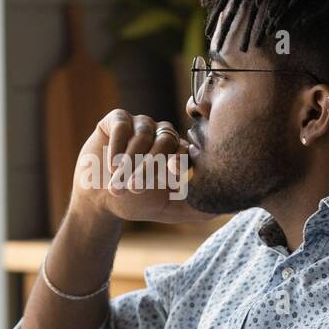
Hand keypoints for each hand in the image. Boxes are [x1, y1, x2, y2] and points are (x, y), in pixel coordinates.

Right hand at [70, 109, 213, 224]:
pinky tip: (111, 165)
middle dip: (149, 166)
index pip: (184, 150)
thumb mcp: (167, 209)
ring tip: (117, 184)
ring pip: (142, 135)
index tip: (172, 177)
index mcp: (177, 151)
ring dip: (130, 162)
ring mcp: (139, 124)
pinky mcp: (117, 119)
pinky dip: (117, 145)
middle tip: (135, 189)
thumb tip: (230, 210)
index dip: (178, 162)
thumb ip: (196, 208)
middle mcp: (161, 133)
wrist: (98, 198)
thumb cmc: (135, 202)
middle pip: (165, 140)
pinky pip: (122, 124)